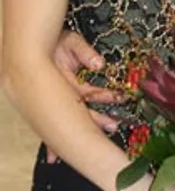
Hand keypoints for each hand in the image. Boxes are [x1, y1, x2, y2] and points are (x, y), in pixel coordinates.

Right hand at [46, 31, 119, 162]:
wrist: (37, 46)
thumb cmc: (56, 42)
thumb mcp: (71, 42)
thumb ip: (84, 52)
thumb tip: (99, 64)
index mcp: (62, 81)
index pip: (86, 92)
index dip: (102, 96)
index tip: (118, 97)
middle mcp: (58, 94)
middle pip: (78, 111)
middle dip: (95, 121)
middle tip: (113, 127)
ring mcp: (56, 99)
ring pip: (72, 116)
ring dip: (85, 126)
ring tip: (105, 131)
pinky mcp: (55, 100)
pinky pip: (62, 118)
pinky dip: (63, 133)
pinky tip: (56, 153)